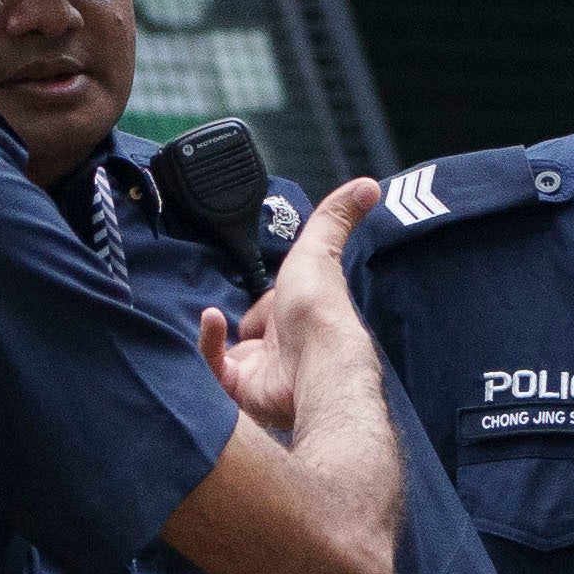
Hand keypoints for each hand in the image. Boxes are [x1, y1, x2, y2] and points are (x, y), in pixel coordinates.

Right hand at [204, 173, 391, 436]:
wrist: (316, 361)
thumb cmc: (321, 309)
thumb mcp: (320, 250)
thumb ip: (334, 218)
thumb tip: (366, 185)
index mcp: (303, 317)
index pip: (274, 306)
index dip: (264, 295)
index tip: (255, 283)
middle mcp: (285, 346)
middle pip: (251, 330)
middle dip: (240, 318)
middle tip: (230, 301)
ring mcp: (262, 369)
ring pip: (228, 351)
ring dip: (217, 331)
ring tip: (216, 313)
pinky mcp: (241, 389)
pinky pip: (212, 366)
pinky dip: (207, 343)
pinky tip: (211, 321)